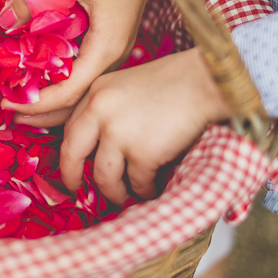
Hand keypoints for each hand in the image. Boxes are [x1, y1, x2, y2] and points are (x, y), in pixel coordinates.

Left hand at [6, 0, 156, 126]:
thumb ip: (33, 0)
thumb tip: (3, 22)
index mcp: (107, 48)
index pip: (68, 92)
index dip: (35, 103)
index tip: (4, 103)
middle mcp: (113, 55)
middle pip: (76, 99)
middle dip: (41, 111)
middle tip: (6, 111)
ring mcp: (113, 48)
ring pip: (81, 86)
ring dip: (50, 96)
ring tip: (19, 97)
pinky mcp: (109, 38)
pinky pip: (83, 68)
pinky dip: (60, 76)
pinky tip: (38, 72)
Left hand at [59, 48, 228, 204]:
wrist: (207, 82)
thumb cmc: (176, 82)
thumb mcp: (128, 85)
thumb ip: (109, 108)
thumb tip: (99, 147)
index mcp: (96, 91)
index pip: (70, 128)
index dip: (70, 152)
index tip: (71, 167)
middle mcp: (99, 111)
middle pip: (72, 154)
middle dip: (71, 177)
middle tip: (75, 190)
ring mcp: (119, 133)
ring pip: (104, 177)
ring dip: (115, 192)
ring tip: (125, 196)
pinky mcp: (142, 153)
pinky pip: (138, 183)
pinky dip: (146, 188)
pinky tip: (154, 186)